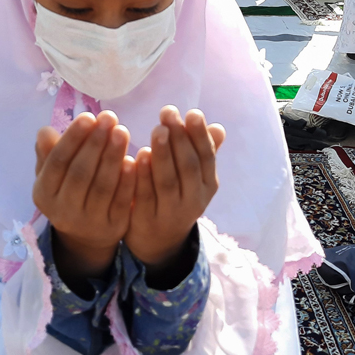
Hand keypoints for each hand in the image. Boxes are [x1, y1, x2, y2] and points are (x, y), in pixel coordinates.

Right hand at [33, 112, 136, 283]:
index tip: (88, 116)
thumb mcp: (53, 174)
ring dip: (113, 156)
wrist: (86, 234)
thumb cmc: (69, 190)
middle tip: (110, 117)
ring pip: (102, 186)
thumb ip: (50, 152)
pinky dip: (127, 180)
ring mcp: (88, 222)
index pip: (57, 162)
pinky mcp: (112, 228)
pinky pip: (120, 202)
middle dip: (96, 143)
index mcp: (44, 193)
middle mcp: (62, 211)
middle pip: (80, 174)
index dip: (72, 138)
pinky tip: (134, 159)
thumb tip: (45, 131)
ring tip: (122, 131)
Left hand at [125, 107, 224, 275]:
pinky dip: (143, 175)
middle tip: (168, 113)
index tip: (192, 112)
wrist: (158, 242)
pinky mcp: (146, 220)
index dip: (200, 135)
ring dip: (163, 154)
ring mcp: (170, 212)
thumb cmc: (176, 196)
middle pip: (188, 168)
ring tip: (157, 129)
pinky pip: (145, 196)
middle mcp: (193, 200)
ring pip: (168, 182)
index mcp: (207, 185)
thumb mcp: (193, 178)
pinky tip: (137, 155)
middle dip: (179, 138)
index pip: (206, 158)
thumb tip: (218, 128)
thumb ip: (202, 152)